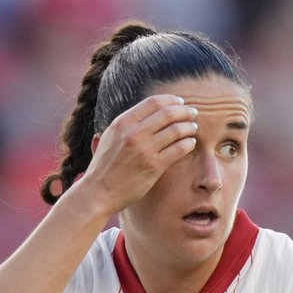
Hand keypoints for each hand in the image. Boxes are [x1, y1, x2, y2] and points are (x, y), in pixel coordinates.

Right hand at [78, 94, 198, 213]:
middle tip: (193, 113)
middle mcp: (133, 133)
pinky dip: (188, 143)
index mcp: (122, 122)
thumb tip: (139, 113)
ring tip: (193, 128)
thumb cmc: (103, 167)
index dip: (171, 100)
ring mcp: (144, 149)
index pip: (153, 102)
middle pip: (167, 113)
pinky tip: (190, 143)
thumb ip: (124, 125)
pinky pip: (178, 149)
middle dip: (184, 111)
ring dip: (189, 127)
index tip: (180, 102)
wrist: (98, 192)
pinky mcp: (154, 166)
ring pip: (176, 130)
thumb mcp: (108, 138)